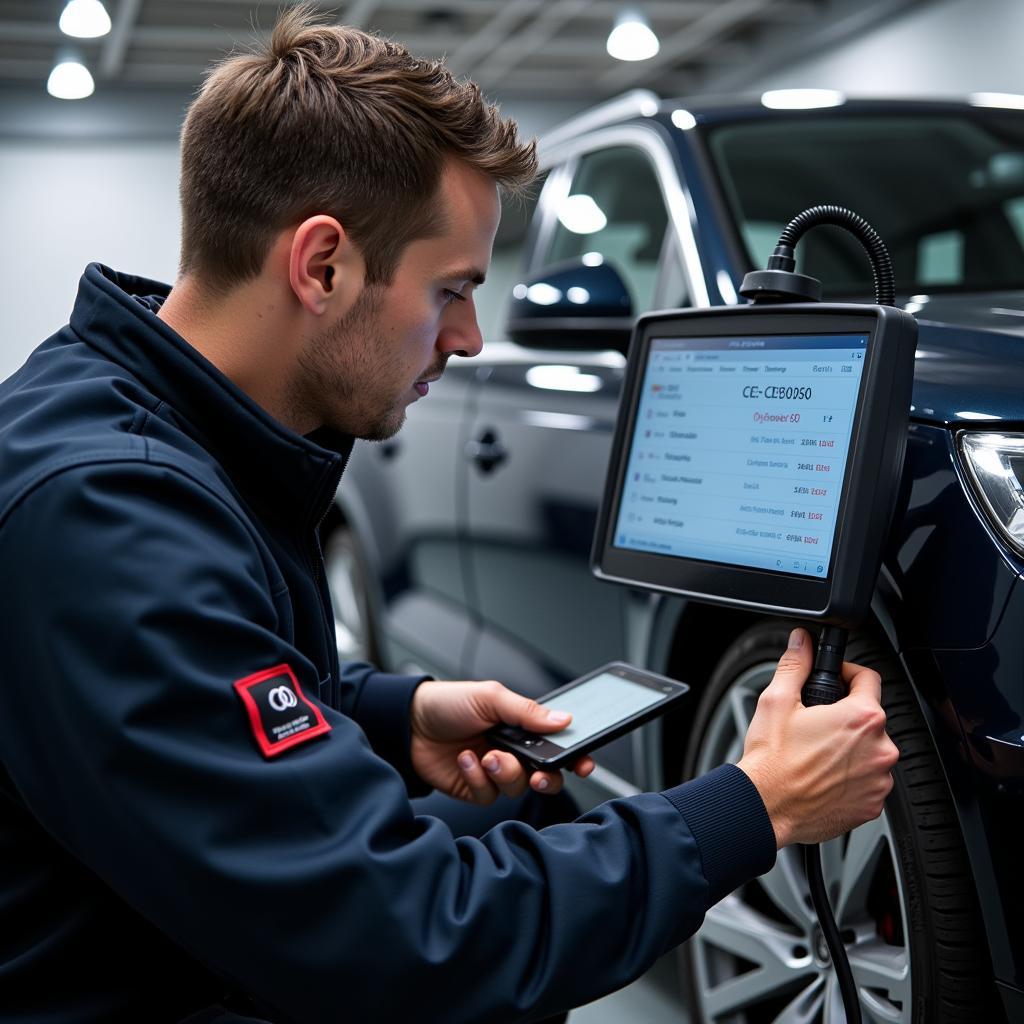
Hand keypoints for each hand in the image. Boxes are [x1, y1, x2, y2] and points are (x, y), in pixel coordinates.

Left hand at [410, 680, 595, 804]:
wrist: (408, 722)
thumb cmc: (449, 703)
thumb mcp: (491, 697)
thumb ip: (527, 711)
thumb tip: (564, 719)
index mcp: (522, 727)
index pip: (558, 746)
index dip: (575, 757)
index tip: (583, 763)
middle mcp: (513, 752)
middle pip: (545, 776)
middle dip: (546, 778)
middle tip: (538, 774)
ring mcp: (494, 772)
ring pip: (518, 787)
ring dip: (505, 773)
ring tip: (487, 755)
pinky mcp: (475, 789)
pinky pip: (489, 796)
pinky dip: (478, 779)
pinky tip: (465, 760)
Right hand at [736, 628, 898, 847]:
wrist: (765, 807)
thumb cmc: (772, 760)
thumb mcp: (777, 700)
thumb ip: (796, 665)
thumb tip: (802, 642)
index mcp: (861, 718)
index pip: (869, 678)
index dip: (848, 674)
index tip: (835, 681)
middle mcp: (880, 749)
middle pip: (870, 718)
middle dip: (846, 717)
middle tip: (816, 724)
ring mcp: (879, 781)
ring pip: (870, 751)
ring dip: (851, 749)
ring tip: (816, 754)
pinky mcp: (872, 805)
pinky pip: (868, 782)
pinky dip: (851, 777)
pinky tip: (823, 776)